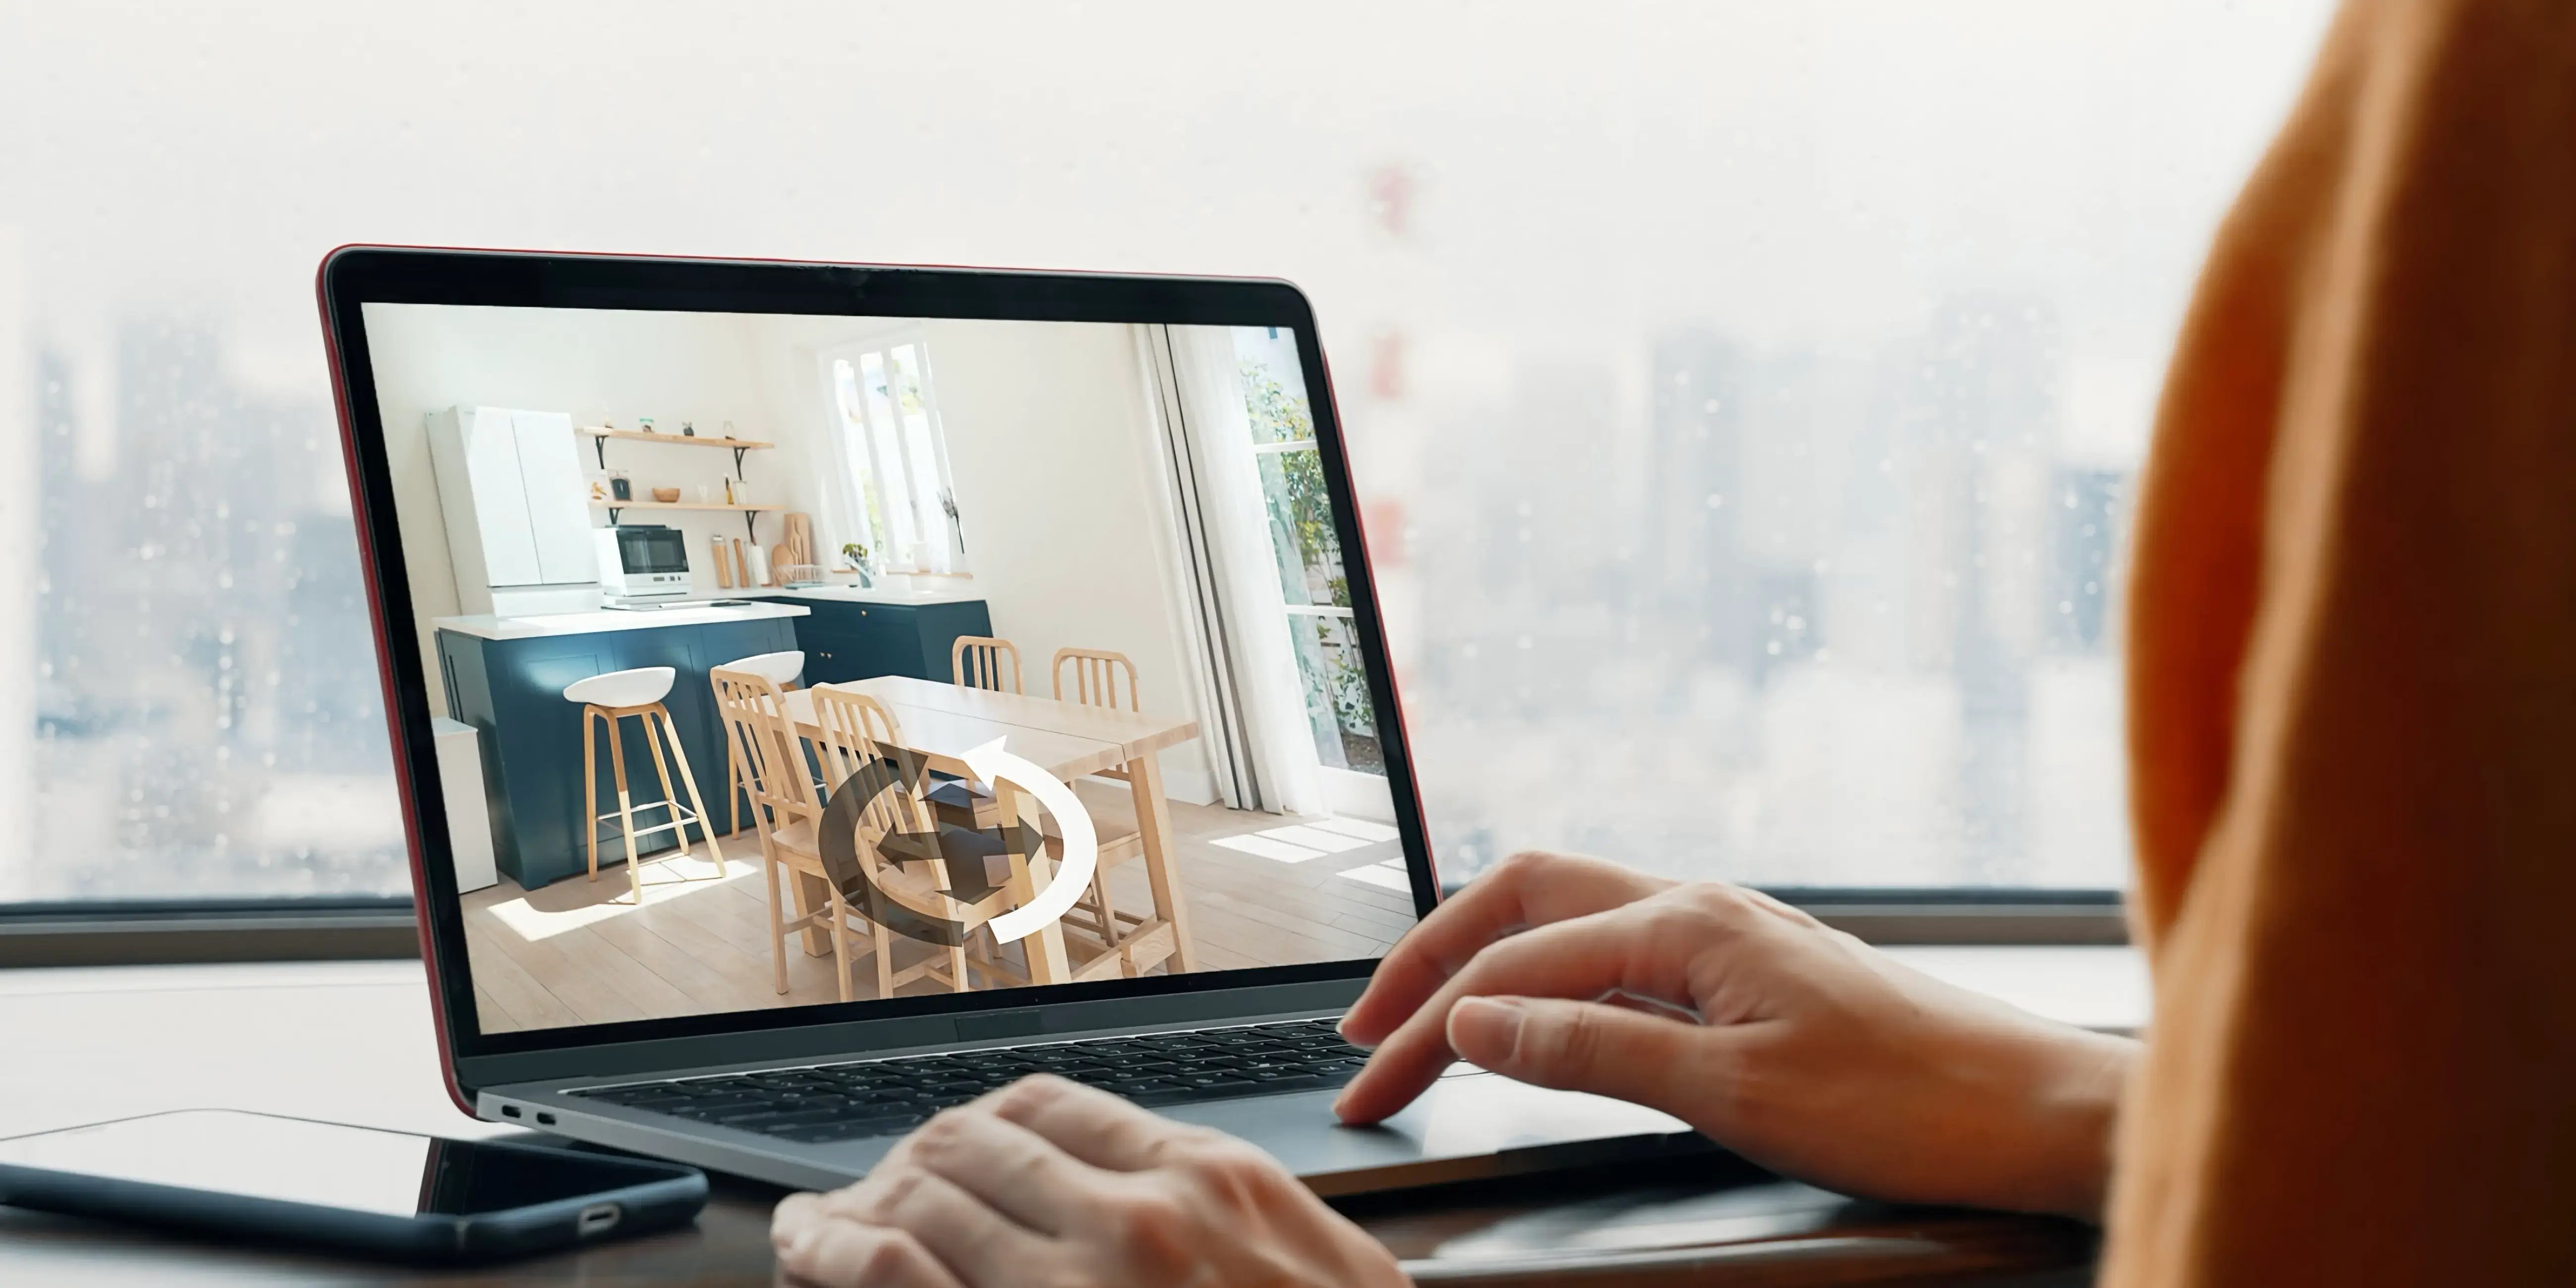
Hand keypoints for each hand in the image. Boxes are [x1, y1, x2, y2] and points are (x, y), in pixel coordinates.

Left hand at [771, 1074, 1407, 1287]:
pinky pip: (894, 1272)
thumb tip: (1173, 1207)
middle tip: (866, 1193)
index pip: (1051, 1106)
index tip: (946, 1153)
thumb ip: (1243, 1224)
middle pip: (973, 1139)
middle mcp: (1139, 1216)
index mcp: (1212, 1183)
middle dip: (904, 1160)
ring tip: (815, 1225)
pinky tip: (809, 1249)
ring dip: (852, 1204)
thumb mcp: (1323, 1279)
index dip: (979, 1126)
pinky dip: (833, 1251)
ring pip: (920, 1194)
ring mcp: (1075, 1284)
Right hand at [1334, 851, 2137, 1219]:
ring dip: (1488, 961)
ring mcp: (1729, 935)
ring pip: (1572, 918)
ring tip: (1427, 1016)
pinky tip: (1542, 1020)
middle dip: (1432, 958)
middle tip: (1366, 1029)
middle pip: (1524, 902)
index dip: (1424, 1029)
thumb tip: (1476, 1022)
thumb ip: (1594, 1049)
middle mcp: (1701, 908)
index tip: (1367, 1087)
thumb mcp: (1733, 1092)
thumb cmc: (1913, 1106)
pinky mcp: (1753, 972)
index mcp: (1688, 924)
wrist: (2042, 1113)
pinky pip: (1621, 953)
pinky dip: (1552, 979)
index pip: (1513, 970)